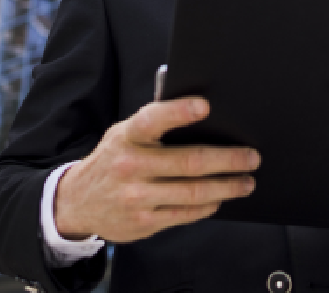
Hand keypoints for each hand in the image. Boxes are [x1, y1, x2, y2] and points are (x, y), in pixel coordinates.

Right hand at [54, 97, 259, 242]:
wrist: (77, 202)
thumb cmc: (113, 160)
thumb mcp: (123, 134)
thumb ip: (154, 123)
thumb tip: (200, 110)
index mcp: (127, 136)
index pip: (153, 119)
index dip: (179, 111)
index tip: (205, 106)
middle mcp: (130, 166)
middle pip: (189, 162)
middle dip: (228, 160)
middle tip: (251, 157)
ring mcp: (136, 196)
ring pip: (194, 192)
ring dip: (227, 186)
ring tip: (246, 181)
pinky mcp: (143, 222)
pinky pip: (186, 214)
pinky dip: (209, 206)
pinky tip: (221, 198)